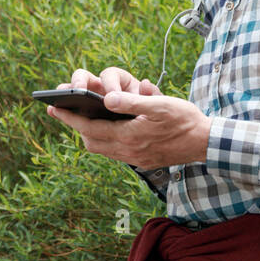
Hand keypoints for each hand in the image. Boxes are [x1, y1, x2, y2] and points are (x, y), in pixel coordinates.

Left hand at [45, 67, 211, 169]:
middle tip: (63, 110)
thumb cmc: (186, 120)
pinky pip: (115, 152)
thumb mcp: (161, 105)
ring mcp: (135, 158)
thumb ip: (133, 102)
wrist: (206, 143)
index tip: (52, 107)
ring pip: (102, 148)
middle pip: (91, 141)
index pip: (90, 128)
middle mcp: (129, 151)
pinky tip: (109, 128)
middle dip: (76, 126)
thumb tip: (106, 99)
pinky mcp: (143, 161)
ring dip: (90, 133)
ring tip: (83, 118)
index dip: (69, 117)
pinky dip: (105, 140)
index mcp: (130, 136)